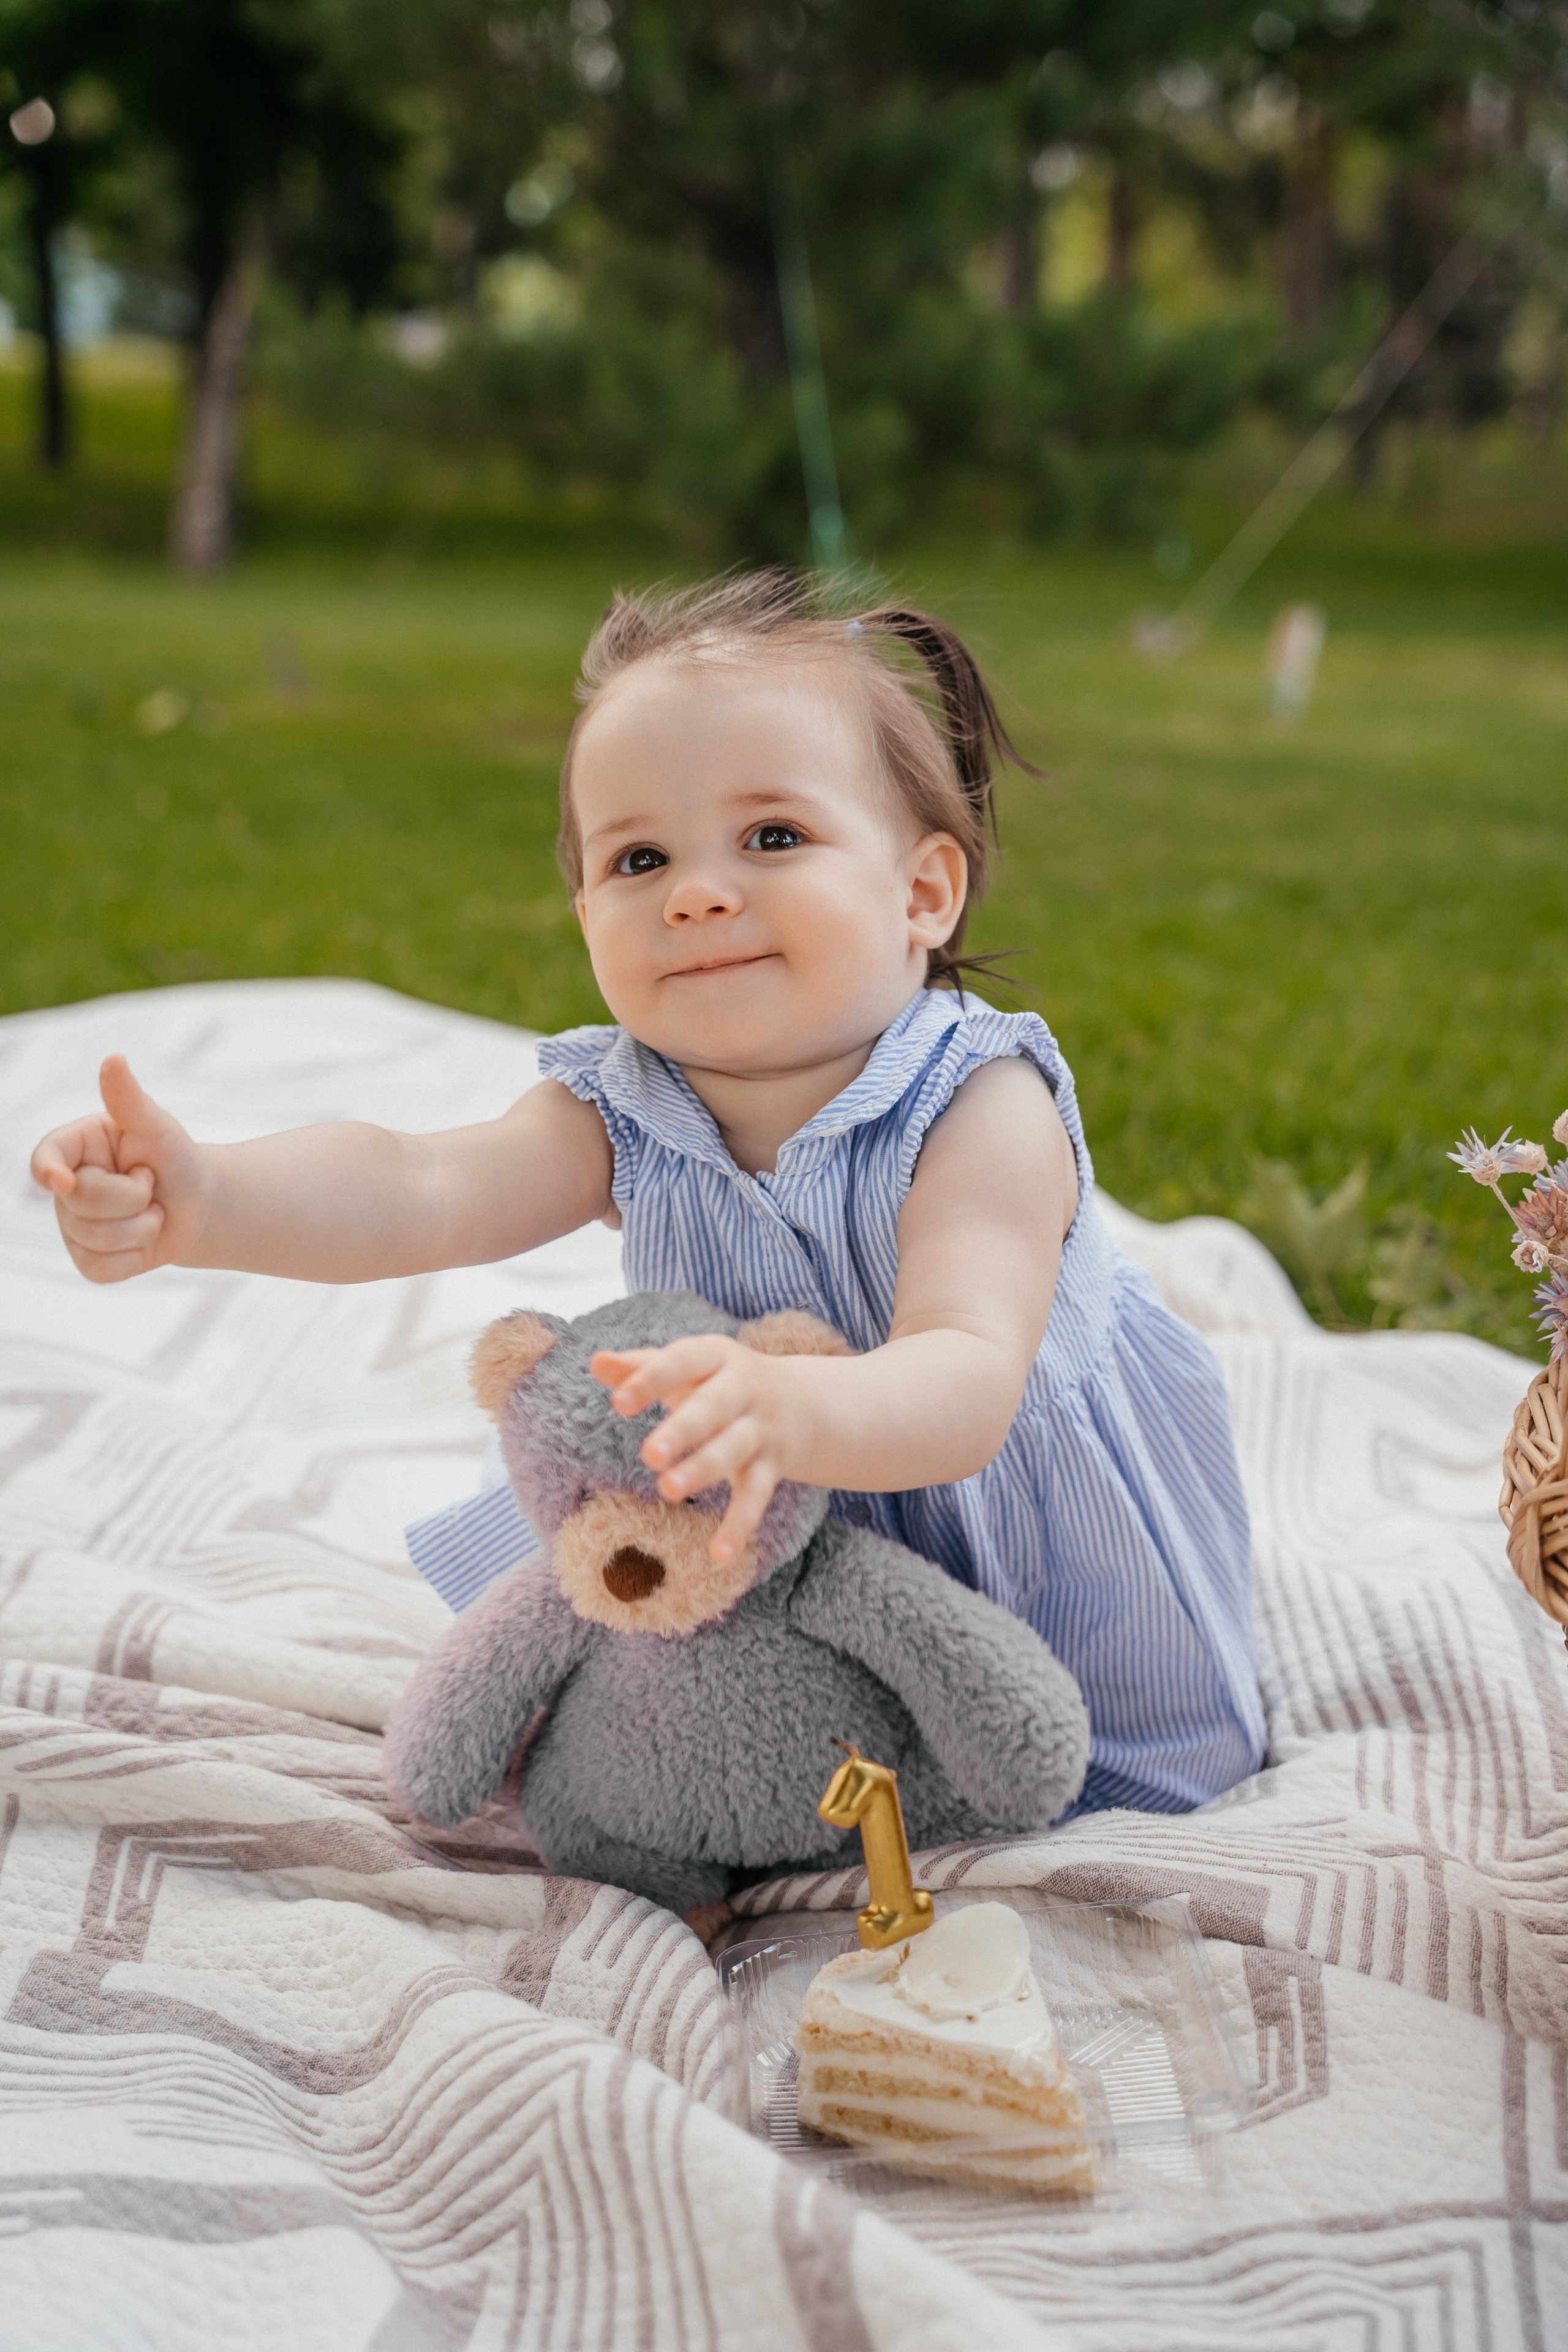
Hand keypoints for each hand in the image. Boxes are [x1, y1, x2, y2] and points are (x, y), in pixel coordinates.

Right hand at [30, 1055, 209, 1283]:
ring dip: (142, 1225)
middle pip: (81, 1203)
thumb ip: (130, 1100)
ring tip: (150, 1209)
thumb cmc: (173, 1158)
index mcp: (74, 1148)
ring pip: (96, 1237)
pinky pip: (103, 1268)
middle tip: (148, 1182)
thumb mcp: (158, 1127)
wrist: (197, 1203)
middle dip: (133, 1195)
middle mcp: (66, 1189)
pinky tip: (144, 1238)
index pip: (46, 1159)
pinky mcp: (89, 1262)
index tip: (61, 1181)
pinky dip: (136, 1255)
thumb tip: (114, 1059)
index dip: (48, 1171)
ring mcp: (72, 1228)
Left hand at [590, 1335, 810, 1565]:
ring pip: (733, 1450)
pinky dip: (740, 1525)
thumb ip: (640, 1366)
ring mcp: (759, 1430)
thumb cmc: (718, 1381)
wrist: (801, 1401)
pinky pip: (756, 1496)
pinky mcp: (770, 1467)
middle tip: (650, 1455)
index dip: (651, 1380)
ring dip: (703, 1470)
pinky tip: (720, 1555)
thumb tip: (596, 1362)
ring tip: (669, 1490)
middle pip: (713, 1407)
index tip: (618, 1403)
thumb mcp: (687, 1366)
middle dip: (684, 1430)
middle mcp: (743, 1390)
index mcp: (716, 1356)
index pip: (682, 1362)